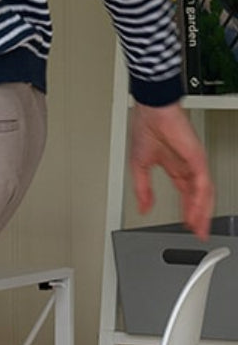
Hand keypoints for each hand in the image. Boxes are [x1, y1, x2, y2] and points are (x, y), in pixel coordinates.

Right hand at [129, 102, 213, 239]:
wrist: (151, 111)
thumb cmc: (146, 128)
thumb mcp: (139, 167)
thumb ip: (143, 189)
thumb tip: (143, 208)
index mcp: (175, 167)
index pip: (186, 193)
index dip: (188, 210)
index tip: (189, 225)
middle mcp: (187, 166)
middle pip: (198, 196)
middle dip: (199, 216)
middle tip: (200, 233)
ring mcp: (194, 163)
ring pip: (204, 193)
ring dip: (202, 211)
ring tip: (200, 227)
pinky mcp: (197, 158)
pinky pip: (202, 183)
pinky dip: (200, 199)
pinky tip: (197, 211)